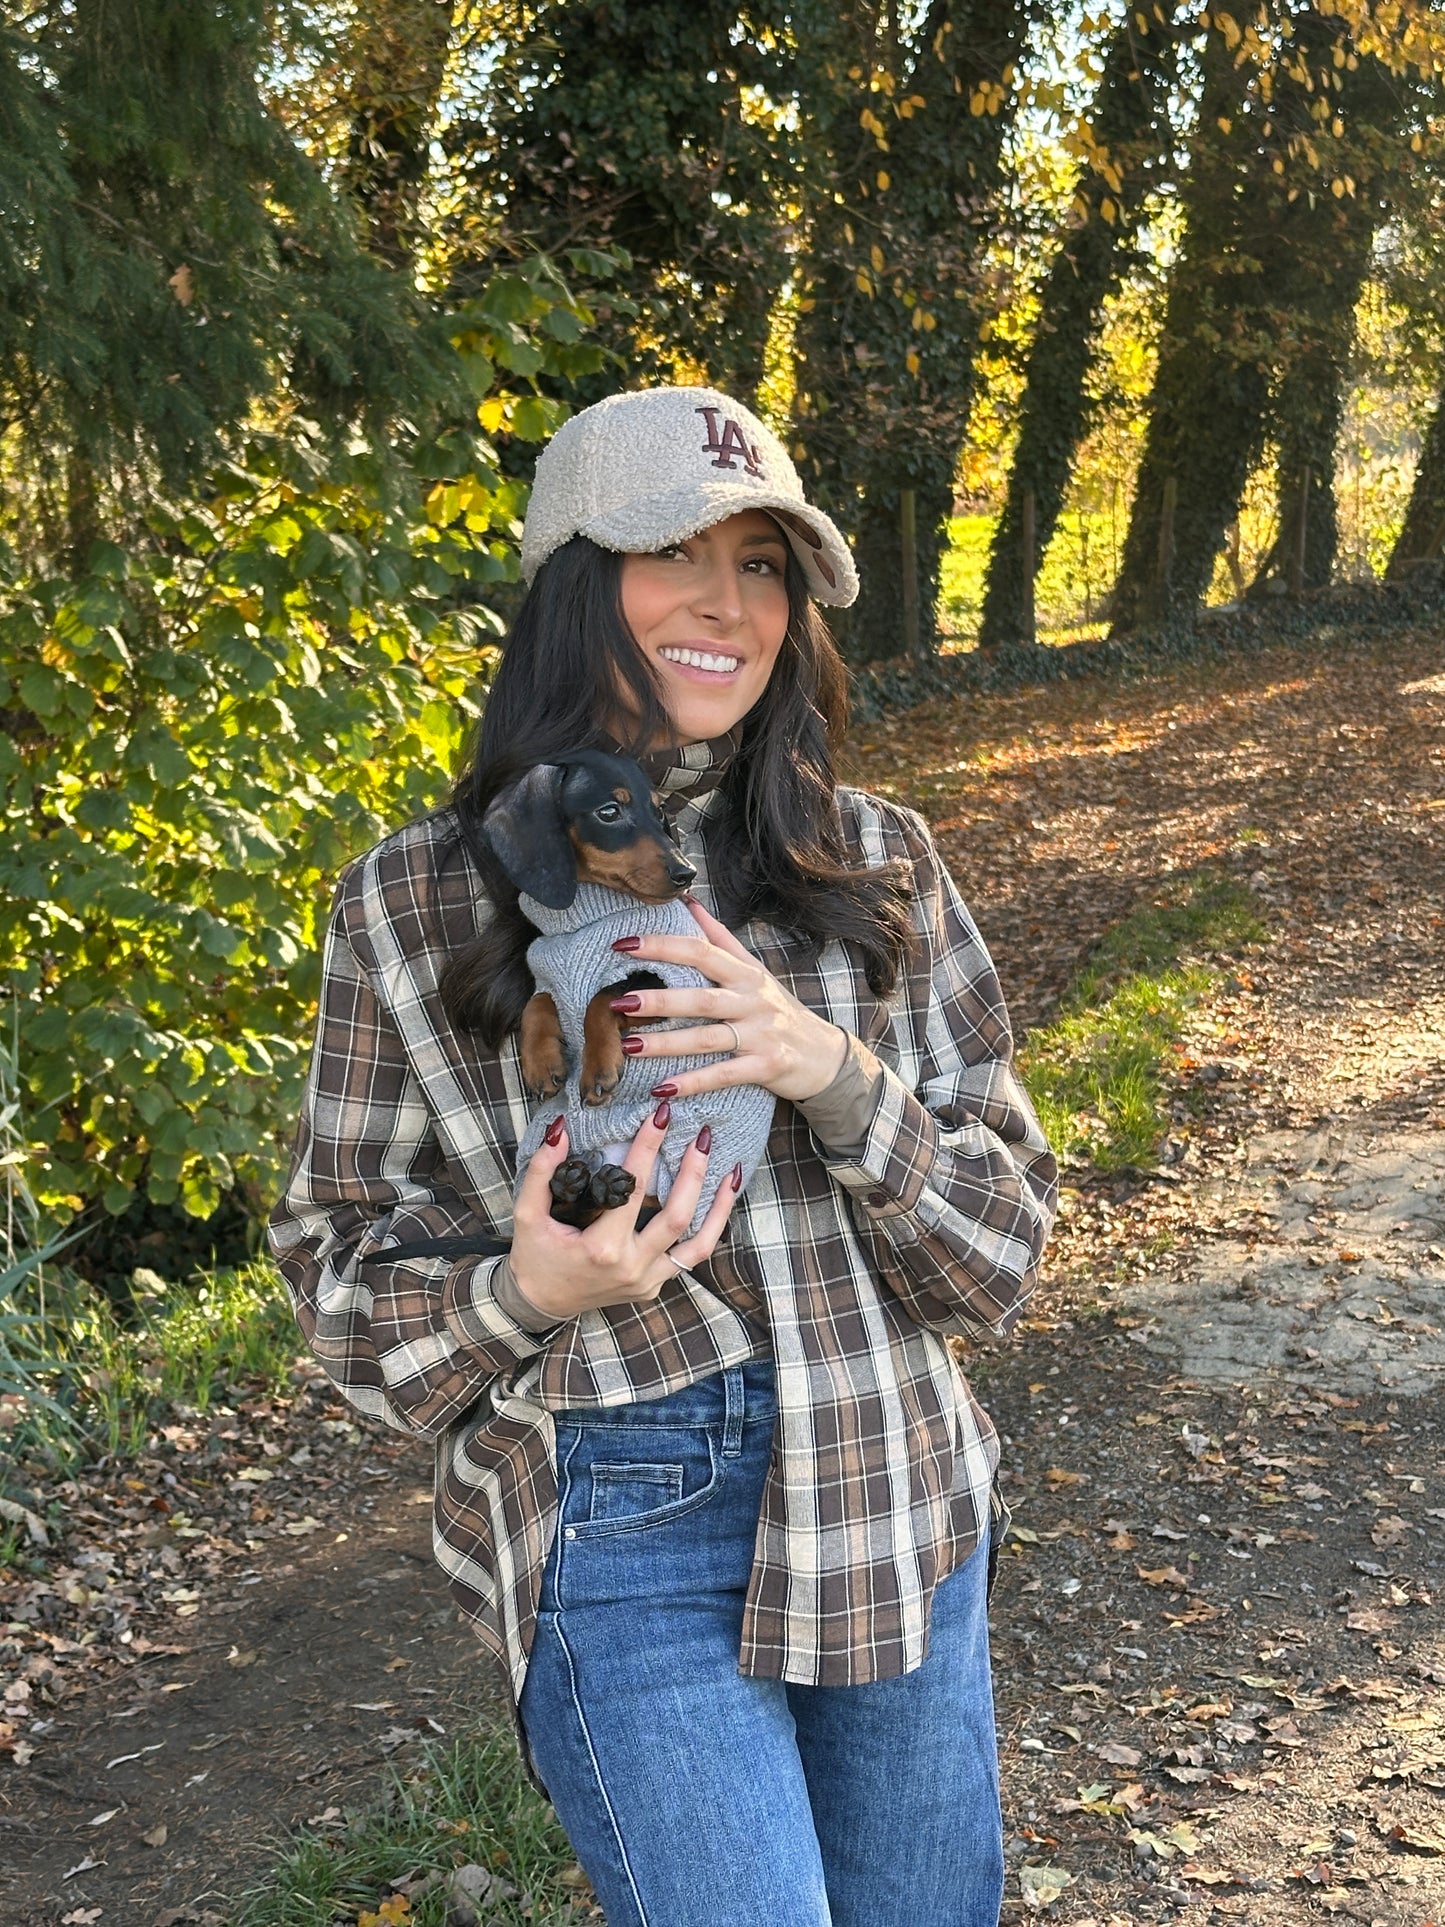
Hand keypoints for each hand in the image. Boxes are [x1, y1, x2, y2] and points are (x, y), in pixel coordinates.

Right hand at [509, 1103, 739, 1321]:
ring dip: (718, 1205)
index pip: (633, 1188)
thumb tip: (561, 1130)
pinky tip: (720, 1201)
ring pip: (699, 1243)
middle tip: (703, 1134)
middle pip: (677, 1214)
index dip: (647, 1147)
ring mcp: (648, 1281)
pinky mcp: (655, 1286)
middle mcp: (631, 1267)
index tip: (660, 1115)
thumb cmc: (534, 1256)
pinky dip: (711, 1228)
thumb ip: (542, 1170)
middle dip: (693, 1171)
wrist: (540, 1303)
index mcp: (601, 1248)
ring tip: (731, 1170)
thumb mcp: (528, 1213)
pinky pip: (691, 1257)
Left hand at [609, 897, 848, 1105]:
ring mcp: (760, 1034)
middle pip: (701, 997)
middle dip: (658, 999)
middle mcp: (752, 1000)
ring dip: (667, 1043)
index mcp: (745, 973)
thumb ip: (720, 938)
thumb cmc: (781, 1011)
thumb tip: (688, 901)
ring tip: (629, 1046)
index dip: (661, 945)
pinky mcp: (766, 1066)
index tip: (621, 944)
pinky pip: (724, 1074)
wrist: (826, 1056)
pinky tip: (663, 1089)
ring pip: (708, 1038)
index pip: (700, 951)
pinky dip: (693, 1082)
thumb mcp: (755, 971)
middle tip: (619, 1001)